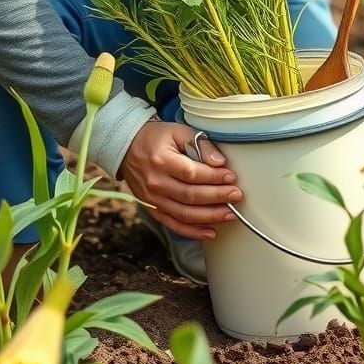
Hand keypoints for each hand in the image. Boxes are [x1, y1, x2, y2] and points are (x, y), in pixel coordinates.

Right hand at [119, 119, 242, 240]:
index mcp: (161, 160)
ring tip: (230, 214)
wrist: (126, 147)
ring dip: (210, 217)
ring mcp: (152, 199)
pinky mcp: (152, 208)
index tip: (231, 177)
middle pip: (190, 196)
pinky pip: (173, 225)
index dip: (214, 178)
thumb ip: (200, 144)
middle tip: (237, 196)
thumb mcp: (177, 131)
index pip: (192, 173)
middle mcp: (155, 183)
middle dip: (217, 197)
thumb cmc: (156, 137)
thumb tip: (220, 162)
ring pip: (184, 214)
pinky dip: (193, 232)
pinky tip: (211, 232)